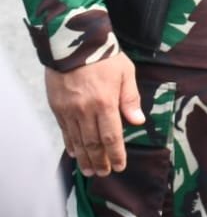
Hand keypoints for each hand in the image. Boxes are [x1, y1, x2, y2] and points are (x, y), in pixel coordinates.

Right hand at [45, 51, 143, 176]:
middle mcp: (86, 110)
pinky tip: (75, 153)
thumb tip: (138, 121)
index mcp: (106, 103)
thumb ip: (130, 99)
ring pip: (78, 140)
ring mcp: (69, 110)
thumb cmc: (104, 56)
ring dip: (84, 158)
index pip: (112, 136)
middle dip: (100, 161)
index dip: (116, 154)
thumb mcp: (126, 73)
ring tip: (90, 170)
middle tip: (104, 173)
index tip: (120, 166)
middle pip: (93, 143)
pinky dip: (70, 144)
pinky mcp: (57, 107)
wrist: (73, 43)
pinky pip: (65, 131)